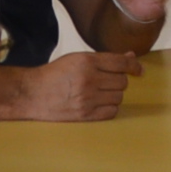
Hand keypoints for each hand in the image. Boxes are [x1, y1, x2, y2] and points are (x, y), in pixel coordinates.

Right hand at [0, 52, 140, 121]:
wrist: (32, 93)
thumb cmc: (55, 74)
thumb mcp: (77, 59)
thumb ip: (104, 59)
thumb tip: (131, 57)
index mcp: (87, 61)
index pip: (121, 63)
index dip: (134, 65)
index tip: (138, 69)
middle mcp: (89, 79)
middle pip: (122, 81)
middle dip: (118, 81)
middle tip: (106, 81)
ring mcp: (87, 99)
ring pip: (118, 97)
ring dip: (113, 95)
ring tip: (99, 92)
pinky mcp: (85, 115)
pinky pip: (111, 112)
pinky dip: (110, 107)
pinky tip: (99, 103)